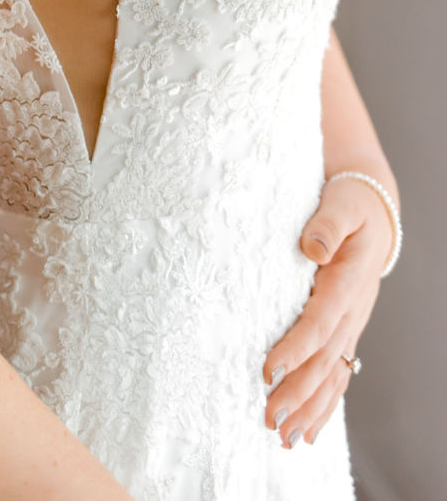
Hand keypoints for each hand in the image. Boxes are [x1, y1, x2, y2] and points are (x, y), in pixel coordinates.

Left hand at [262, 175, 391, 447]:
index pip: (320, 323)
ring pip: (335, 375)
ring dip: (311, 408)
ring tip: (286, 438)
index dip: (296, 348)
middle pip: (326, 360)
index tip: (269, 370)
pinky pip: (339, 374)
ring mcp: (352, 324)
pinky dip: (325, 404)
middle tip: (270, 418)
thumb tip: (312, 247)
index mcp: (349, 282)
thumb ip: (326, 225)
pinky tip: (310, 430)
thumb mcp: (340, 205)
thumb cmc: (349, 205)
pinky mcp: (346, 330)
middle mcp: (353, 310)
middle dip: (299, 393)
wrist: (374, 213)